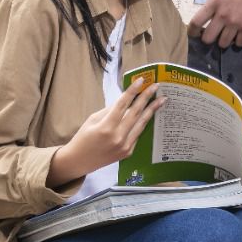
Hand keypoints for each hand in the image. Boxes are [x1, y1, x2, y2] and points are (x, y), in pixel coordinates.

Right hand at [48, 77, 164, 185]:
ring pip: (141, 123)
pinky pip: (137, 134)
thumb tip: (126, 99)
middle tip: (156, 86)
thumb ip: (110, 110)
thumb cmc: (83, 138)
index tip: (142, 80)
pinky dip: (143, 123)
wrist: (80, 161)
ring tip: (162, 99)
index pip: (122, 104)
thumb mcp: (92, 120)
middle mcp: (118, 137)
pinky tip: (150, 114)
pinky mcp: (128, 152)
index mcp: (106, 127)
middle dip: (147, 97)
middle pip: (135, 112)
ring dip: (152, 110)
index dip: (132, 91)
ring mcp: (125, 146)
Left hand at [188, 0, 241, 47]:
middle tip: (211, 34)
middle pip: (208, 38)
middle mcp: (224, 15)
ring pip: (223, 43)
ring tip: (225, 35)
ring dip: (222, 41)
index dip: (191, 31)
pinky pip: (239, 43)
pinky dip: (237, 41)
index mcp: (215, 2)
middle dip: (207, 38)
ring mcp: (237, 23)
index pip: (196, 22)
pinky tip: (238, 35)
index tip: (193, 33)